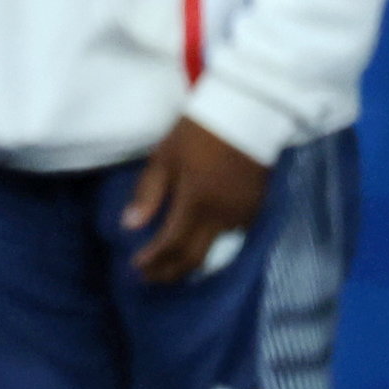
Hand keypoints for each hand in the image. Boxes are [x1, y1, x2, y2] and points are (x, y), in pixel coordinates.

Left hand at [118, 117, 269, 286]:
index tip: (136, 268)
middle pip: (195, 258)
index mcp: (197, 203)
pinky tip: (200, 246)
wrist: (252, 109)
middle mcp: (223, 216)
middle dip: (170, 272)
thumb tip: (129, 226)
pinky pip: (234, 237)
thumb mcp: (166, 156)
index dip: (152, 261)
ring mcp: (244, 213)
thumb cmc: (201, 130)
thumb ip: (148, 193)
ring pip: (216, 251)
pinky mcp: (258, 206)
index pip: (171, 246)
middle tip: (151, 279)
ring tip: (171, 267)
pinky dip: (214, 246)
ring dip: (192, 263)